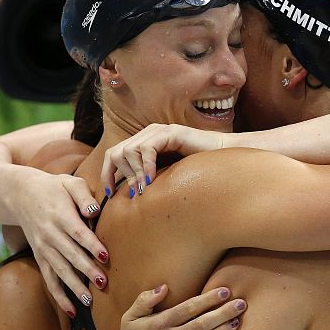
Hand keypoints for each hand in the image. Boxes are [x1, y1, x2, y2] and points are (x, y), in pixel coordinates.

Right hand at [16, 172, 108, 315]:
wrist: (21, 195)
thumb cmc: (54, 187)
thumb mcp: (70, 183)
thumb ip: (84, 196)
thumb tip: (94, 211)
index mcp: (60, 215)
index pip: (77, 232)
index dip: (91, 245)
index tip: (105, 255)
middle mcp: (50, 234)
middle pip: (69, 255)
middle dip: (86, 270)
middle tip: (103, 283)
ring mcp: (43, 248)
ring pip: (59, 271)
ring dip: (74, 287)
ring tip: (89, 301)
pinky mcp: (40, 257)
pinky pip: (49, 279)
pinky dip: (59, 296)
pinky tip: (71, 310)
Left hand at [101, 123, 224, 196]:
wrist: (222, 158)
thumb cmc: (196, 171)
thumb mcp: (165, 176)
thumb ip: (147, 180)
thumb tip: (128, 197)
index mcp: (144, 142)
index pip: (113, 154)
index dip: (107, 174)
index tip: (110, 194)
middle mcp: (148, 134)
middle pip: (115, 152)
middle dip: (118, 175)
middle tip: (132, 193)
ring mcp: (159, 131)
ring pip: (128, 151)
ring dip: (134, 174)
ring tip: (143, 190)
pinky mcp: (171, 133)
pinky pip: (147, 149)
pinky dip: (146, 167)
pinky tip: (152, 180)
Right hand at [109, 285, 246, 329]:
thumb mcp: (130, 319)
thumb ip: (144, 300)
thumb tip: (164, 287)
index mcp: (160, 324)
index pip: (189, 307)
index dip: (209, 298)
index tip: (225, 290)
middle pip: (202, 323)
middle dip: (224, 312)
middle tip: (241, 304)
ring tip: (237, 321)